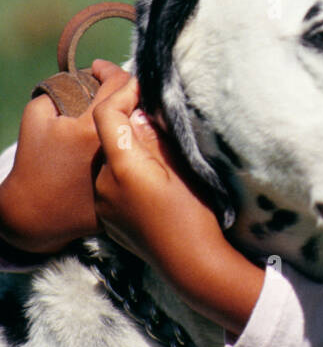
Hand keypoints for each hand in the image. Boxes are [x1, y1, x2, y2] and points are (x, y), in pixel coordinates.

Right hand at [0, 60, 131, 253]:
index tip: (98, 69)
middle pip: (140, 102)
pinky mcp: (133, 187)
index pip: (120, 83)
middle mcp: (118, 147)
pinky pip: (147, 155)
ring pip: (148, 127)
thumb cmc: (33, 162)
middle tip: (111, 86)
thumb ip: (59, 89)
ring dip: (138, 113)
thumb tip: (83, 77)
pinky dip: (140, 141)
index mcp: (93, 127)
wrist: (36, 213)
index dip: (109, 69)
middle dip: (127, 88)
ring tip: (120, 109)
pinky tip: (125, 137)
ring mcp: (128, 169)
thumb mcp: (36, 117)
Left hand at [91, 65, 264, 333]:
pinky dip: (125, 169)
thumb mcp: (181, 165)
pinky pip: (111, 180)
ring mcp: (103, 202)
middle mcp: (104, 183)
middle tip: (149, 107)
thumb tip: (140, 109)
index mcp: (122, 167)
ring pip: (109, 157)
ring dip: (126, 146)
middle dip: (125, 118)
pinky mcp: (107, 216)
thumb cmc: (195, 213)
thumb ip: (155, 134)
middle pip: (106, 135)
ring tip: (155, 146)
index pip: (107, 113)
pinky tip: (150, 176)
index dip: (121, 91)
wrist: (192, 265)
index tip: (137, 81)